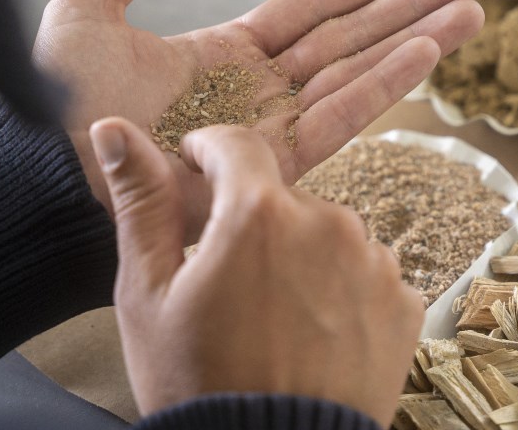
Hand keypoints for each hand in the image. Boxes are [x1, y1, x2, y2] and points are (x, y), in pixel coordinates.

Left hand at [34, 0, 482, 235]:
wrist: (48, 178)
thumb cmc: (56, 103)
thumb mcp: (84, 18)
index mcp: (223, 52)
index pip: (310, 10)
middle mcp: (258, 89)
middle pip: (350, 36)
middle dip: (409, 6)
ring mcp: (270, 127)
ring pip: (359, 72)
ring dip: (417, 41)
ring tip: (473, 11)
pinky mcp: (274, 165)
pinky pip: (341, 115)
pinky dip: (387, 84)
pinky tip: (429, 53)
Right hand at [93, 117, 422, 426]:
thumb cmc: (198, 385)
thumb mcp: (148, 295)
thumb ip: (141, 203)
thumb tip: (114, 131)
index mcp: (259, 213)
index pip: (236, 145)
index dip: (208, 154)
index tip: (195, 172)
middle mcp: (328, 223)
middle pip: (282, 196)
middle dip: (254, 222)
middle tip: (227, 281)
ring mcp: (374, 263)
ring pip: (327, 233)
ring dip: (301, 256)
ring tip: (271, 317)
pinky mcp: (404, 302)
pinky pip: (366, 272)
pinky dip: (341, 291)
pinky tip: (311, 333)